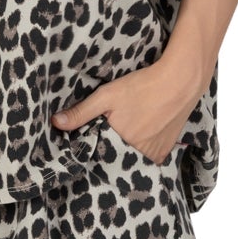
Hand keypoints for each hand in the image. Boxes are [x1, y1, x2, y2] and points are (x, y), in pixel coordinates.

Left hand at [50, 61, 197, 164]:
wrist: (180, 81)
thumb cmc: (143, 86)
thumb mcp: (107, 95)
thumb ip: (82, 112)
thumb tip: (56, 123)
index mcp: (120, 143)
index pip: (99, 154)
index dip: (95, 145)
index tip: (93, 137)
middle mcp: (137, 154)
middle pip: (116, 156)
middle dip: (111, 147)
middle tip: (115, 128)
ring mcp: (153, 154)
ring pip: (132, 157)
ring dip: (127, 148)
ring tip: (130, 128)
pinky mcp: (165, 150)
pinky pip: (148, 156)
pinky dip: (142, 148)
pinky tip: (142, 131)